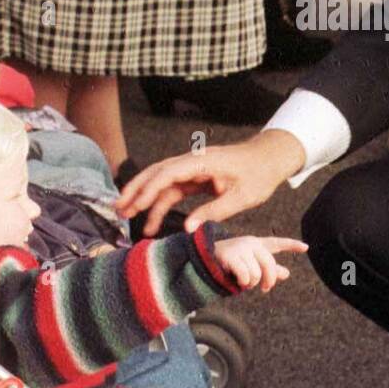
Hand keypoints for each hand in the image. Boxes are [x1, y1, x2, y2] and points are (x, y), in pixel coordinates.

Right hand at [116, 129, 305, 236]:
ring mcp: (193, 168)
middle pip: (157, 172)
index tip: (137, 206)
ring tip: (126, 214)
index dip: (150, 189)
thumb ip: (214, 211)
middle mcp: (194, 161)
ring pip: (161, 180)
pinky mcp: (196, 176)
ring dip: (143, 196)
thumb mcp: (242, 197)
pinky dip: (160, 201)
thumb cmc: (259, 176)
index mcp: (204, 162)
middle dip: (136, 189)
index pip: (169, 173)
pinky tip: (151, 217)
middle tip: (118, 209)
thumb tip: (188, 228)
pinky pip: (173, 188)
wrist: (270, 158)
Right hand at [213, 235, 307, 291]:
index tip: (306, 247)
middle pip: (269, 265)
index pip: (277, 243)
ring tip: (242, 281)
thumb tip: (286, 273)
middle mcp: (250, 243)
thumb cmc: (227, 265)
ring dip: (250, 283)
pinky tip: (236, 280)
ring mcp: (240, 248)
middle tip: (265, 289)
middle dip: (269, 280)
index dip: (292, 245)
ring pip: (256, 274)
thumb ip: (267, 269)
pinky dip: (242, 283)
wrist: (202, 261)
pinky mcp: (231, 255)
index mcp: (256, 244)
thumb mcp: (249, 265)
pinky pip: (246, 276)